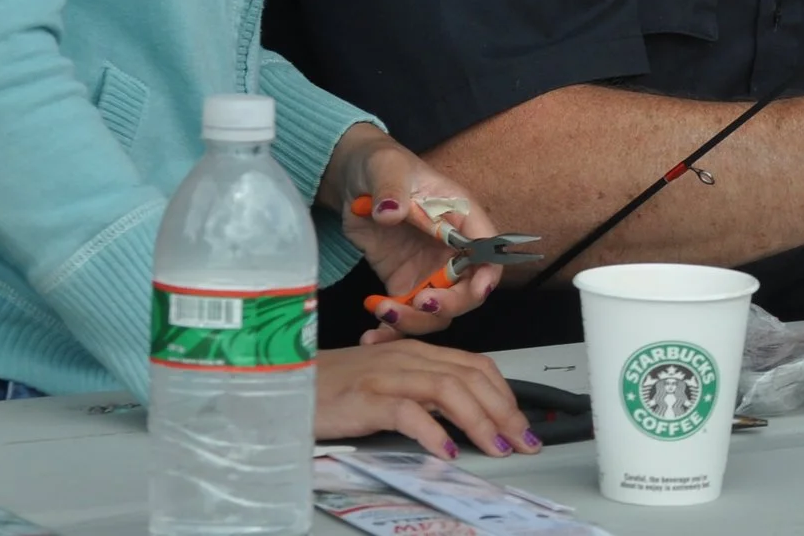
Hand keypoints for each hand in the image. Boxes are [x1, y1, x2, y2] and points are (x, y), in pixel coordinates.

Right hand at [315, 342, 538, 458]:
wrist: (279, 382)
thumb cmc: (330, 389)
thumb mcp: (385, 384)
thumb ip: (420, 393)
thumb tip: (461, 418)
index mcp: (416, 352)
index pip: (476, 365)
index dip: (505, 394)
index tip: (522, 424)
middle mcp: (406, 357)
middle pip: (470, 377)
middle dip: (504, 411)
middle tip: (523, 441)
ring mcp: (385, 375)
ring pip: (448, 389)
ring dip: (480, 421)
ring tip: (497, 448)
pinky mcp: (363, 398)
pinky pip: (407, 411)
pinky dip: (433, 432)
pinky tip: (447, 452)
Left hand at [322, 125, 505, 340]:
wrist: (356, 181)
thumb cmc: (383, 166)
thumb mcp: (387, 169)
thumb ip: (391, 189)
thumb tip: (391, 211)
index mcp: (462, 218)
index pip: (489, 251)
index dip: (488, 274)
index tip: (476, 290)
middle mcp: (452, 251)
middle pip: (468, 291)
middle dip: (450, 304)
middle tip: (420, 301)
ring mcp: (429, 271)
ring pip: (438, 312)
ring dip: (415, 321)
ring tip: (383, 312)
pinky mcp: (405, 285)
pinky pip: (406, 316)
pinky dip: (391, 330)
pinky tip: (371, 335)